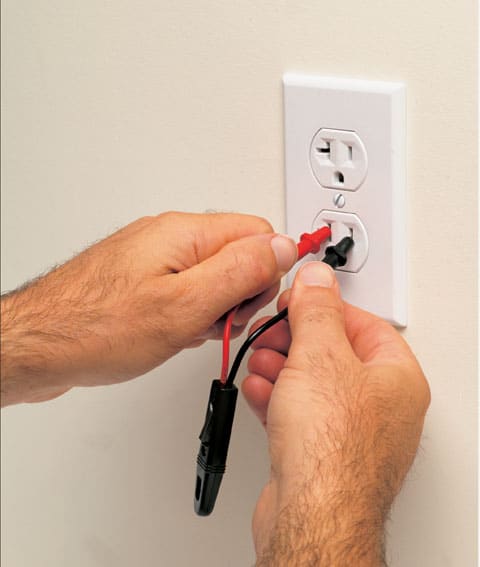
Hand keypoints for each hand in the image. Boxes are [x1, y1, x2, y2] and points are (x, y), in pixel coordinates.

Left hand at [1, 212, 296, 405]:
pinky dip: (191, 313)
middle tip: (216, 322)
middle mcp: (171, 237)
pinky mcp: (144, 279)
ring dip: (214, 307)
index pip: (258, 233)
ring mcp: (156, 258)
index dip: (265, 273)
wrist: (37, 345)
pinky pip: (187, 289)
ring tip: (189, 330)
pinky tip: (174, 331)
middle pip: (238, 253)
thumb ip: (239, 273)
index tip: (250, 306)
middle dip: (239, 293)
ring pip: (213, 275)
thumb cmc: (94, 328)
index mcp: (185, 233)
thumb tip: (281, 248)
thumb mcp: (182, 306)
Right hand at [243, 262, 429, 565]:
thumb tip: (316, 279)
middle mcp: (380, 406)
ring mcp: (351, 431)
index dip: (324, 306)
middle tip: (271, 332)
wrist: (311, 514)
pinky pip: (299, 412)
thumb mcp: (320, 355)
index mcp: (397, 378)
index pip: (362, 323)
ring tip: (259, 360)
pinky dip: (276, 396)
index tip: (294, 300)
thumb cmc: (332, 449)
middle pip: (334, 353)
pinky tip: (258, 390)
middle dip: (294, 339)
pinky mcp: (322, 451)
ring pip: (313, 383)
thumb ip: (317, 309)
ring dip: (280, 367)